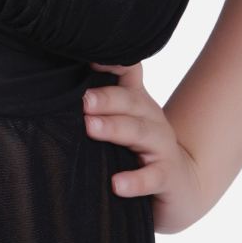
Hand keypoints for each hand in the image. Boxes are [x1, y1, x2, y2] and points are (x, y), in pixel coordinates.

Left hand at [82, 61, 205, 233]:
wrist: (182, 185)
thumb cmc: (141, 149)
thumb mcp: (123, 121)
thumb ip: (99, 104)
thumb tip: (59, 86)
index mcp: (136, 101)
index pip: (127, 72)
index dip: (113, 62)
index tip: (90, 57)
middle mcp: (150, 117)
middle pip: (129, 101)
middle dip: (106, 98)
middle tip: (84, 100)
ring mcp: (161, 146)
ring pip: (138, 132)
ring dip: (114, 128)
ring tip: (91, 128)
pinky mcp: (167, 176)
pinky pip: (152, 177)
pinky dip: (134, 181)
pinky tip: (117, 184)